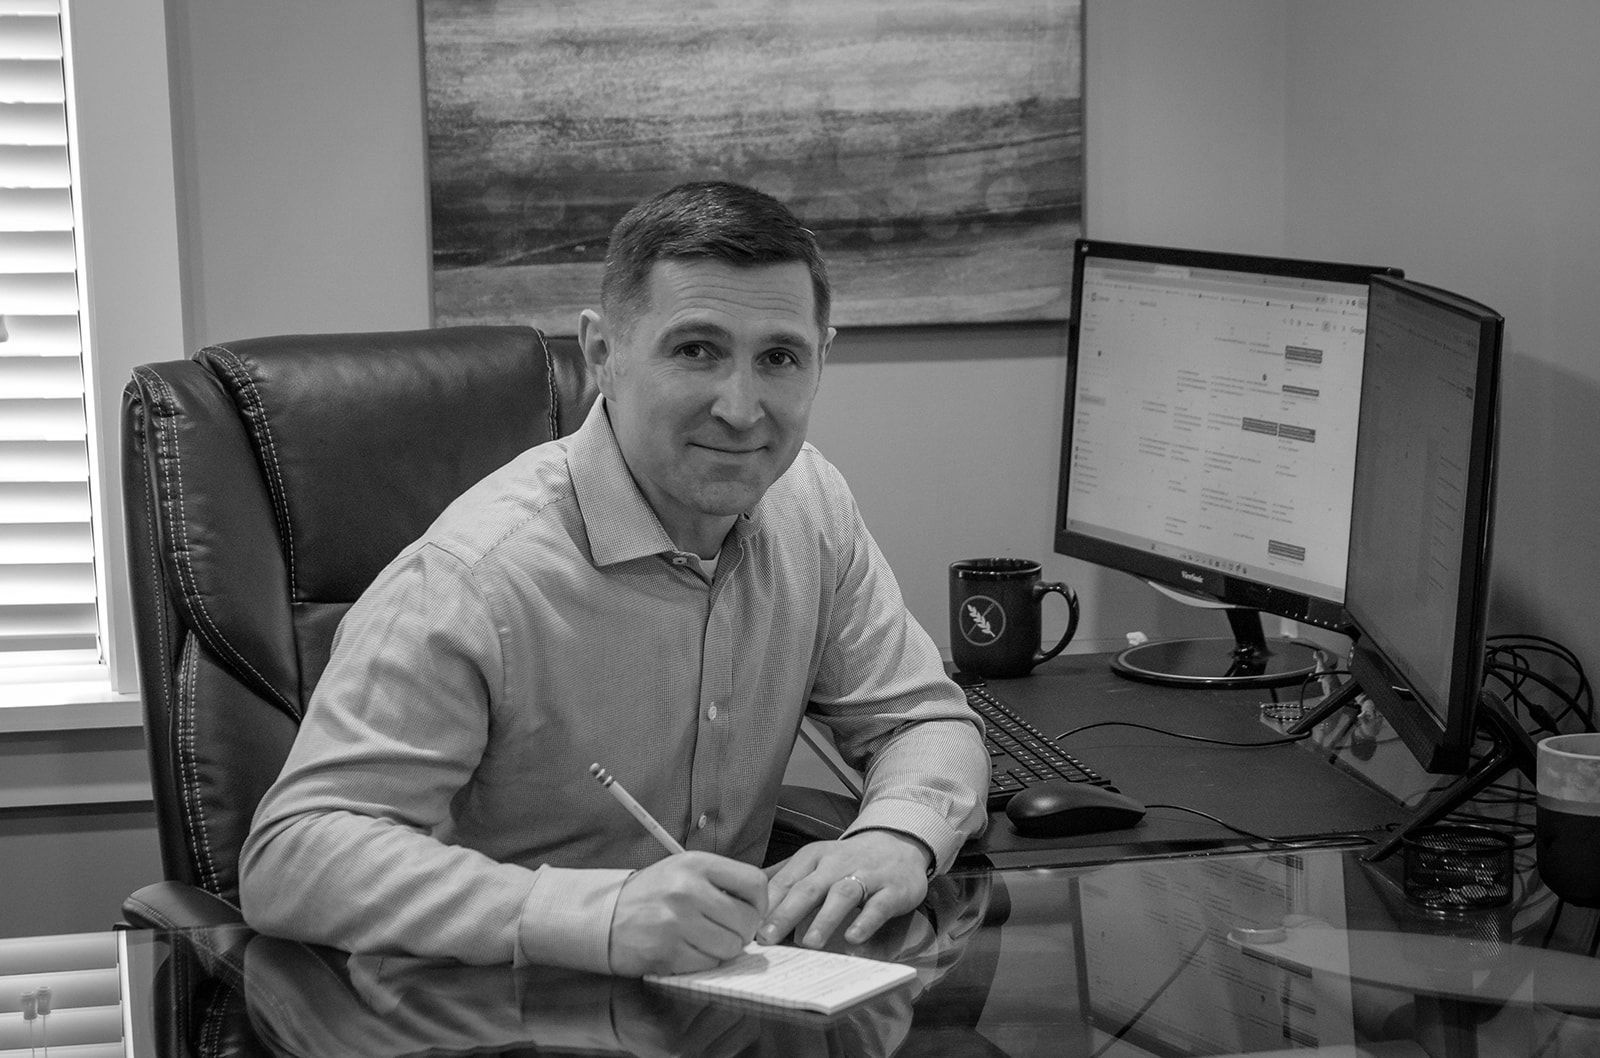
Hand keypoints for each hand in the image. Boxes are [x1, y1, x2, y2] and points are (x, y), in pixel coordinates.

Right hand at [608, 852, 768, 976]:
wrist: (605, 916)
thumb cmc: (652, 894)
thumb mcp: (684, 870)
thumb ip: (721, 882)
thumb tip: (761, 908)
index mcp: (697, 863)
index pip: (755, 883)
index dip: (760, 903)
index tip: (749, 911)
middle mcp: (688, 889)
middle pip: (747, 920)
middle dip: (742, 932)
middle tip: (726, 931)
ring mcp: (676, 921)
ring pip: (731, 947)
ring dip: (723, 949)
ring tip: (704, 940)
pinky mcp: (667, 951)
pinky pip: (708, 964)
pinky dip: (703, 962)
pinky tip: (687, 950)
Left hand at [759, 830, 930, 949]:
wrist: (899, 843)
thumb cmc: (848, 861)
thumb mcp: (814, 862)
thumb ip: (783, 878)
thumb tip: (741, 895)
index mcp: (813, 858)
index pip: (785, 881)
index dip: (766, 906)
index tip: (747, 928)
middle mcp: (836, 864)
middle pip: (808, 888)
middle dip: (785, 913)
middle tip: (766, 938)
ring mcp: (866, 875)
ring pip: (842, 894)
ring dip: (824, 919)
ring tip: (808, 943)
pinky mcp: (892, 890)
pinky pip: (878, 906)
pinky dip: (866, 922)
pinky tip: (853, 939)